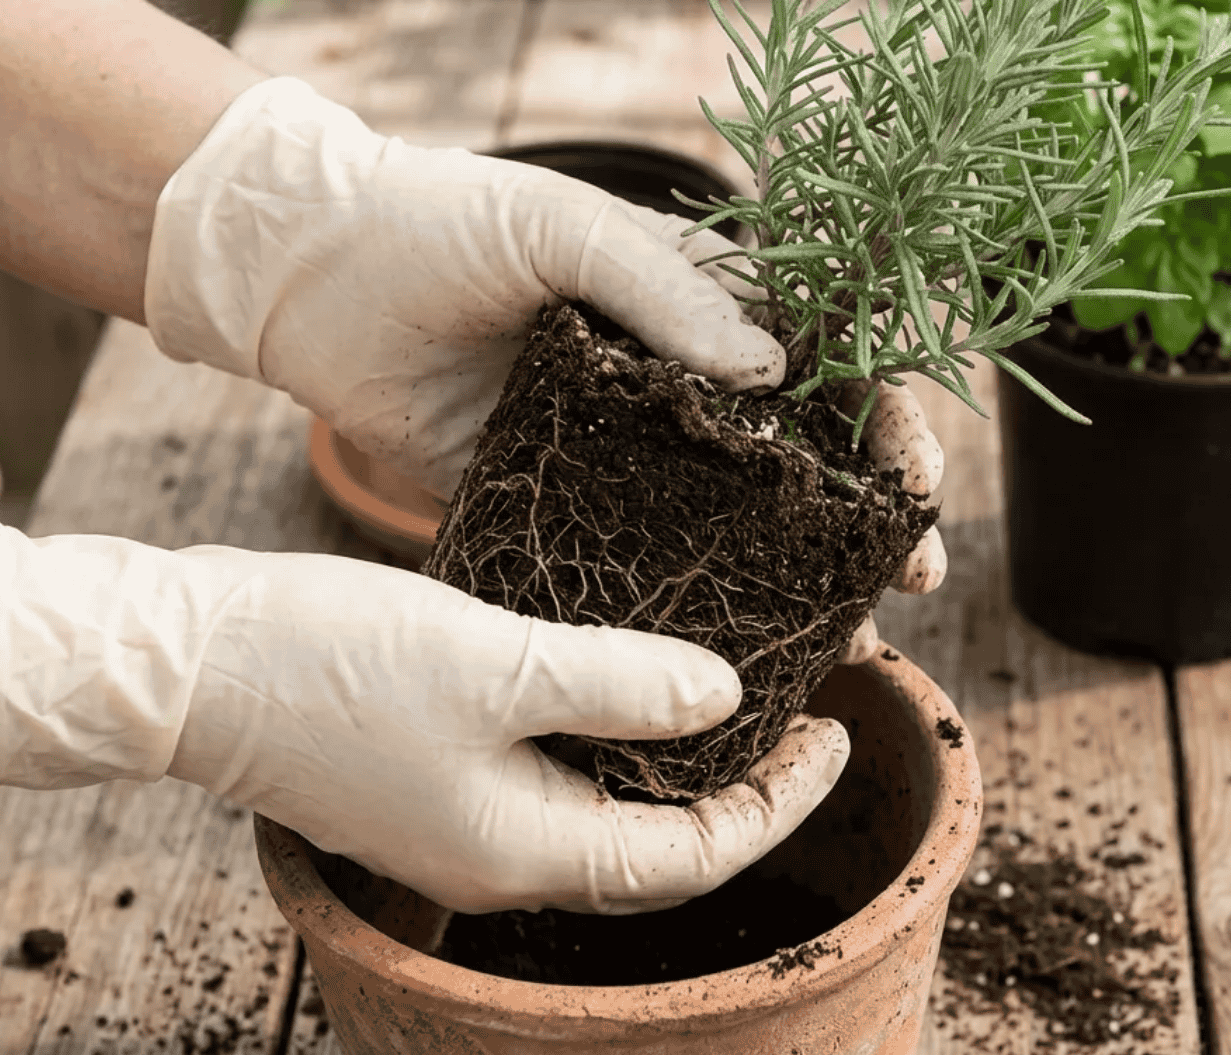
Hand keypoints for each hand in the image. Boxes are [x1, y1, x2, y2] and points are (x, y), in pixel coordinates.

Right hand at [0, 522, 850, 914]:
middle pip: (659, 850)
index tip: (838, 732)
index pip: (695, 856)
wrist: (180, 663)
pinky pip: (556, 782)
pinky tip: (632, 682)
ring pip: (609, 816)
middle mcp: (501, 860)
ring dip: (680, 765)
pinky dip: (614, 744)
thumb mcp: (496, 662)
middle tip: (804, 715)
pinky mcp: (434, 785)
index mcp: (526, 851)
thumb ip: (619, 685)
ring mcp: (463, 829)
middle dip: (744, 790)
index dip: (781, 802)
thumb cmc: (328, 662)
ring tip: (739, 694)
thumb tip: (725, 697)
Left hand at [144, 77, 944, 662]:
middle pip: (810, 457)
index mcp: (703, 305)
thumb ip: (667, 291)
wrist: (314, 279)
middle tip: (914, 578)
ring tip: (857, 634)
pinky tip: (740, 653)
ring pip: (743, 524)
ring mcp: (629, 456)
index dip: (888, 420)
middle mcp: (683, 386)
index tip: (917, 483)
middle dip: (875, 517)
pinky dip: (693, 610)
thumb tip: (776, 368)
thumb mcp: (567, 229)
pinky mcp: (563, 508)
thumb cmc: (448, 225)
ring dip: (806, 576)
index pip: (831, 360)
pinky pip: (644, 566)